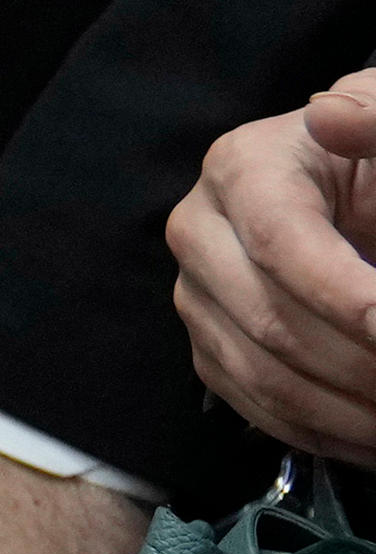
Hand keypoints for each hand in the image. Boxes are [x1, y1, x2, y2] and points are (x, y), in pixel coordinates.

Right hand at [169, 68, 375, 458]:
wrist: (355, 190)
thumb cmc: (375, 163)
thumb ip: (375, 117)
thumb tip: (328, 120)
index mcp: (242, 168)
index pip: (283, 243)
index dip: (347, 298)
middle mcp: (199, 231)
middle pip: (270, 319)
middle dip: (359, 365)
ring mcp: (196, 293)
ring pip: (262, 373)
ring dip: (347, 411)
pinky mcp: (207, 343)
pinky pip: (255, 405)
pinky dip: (323, 432)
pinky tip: (374, 436)